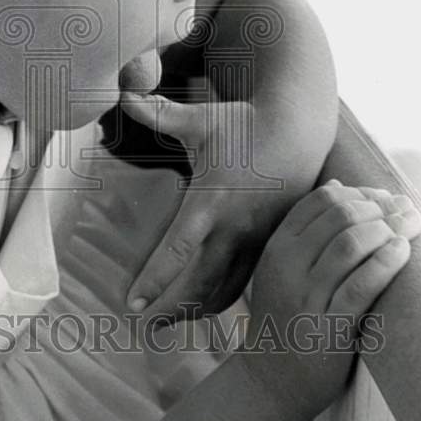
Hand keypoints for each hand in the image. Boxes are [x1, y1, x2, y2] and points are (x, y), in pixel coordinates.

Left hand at [120, 92, 291, 318]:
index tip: (131, 304)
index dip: (154, 281)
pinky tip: (207, 308)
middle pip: (201, 285)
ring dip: (198, 310)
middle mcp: (235, 228)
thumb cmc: (242, 124)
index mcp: (211, 202)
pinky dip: (225, 298)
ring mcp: (257, 239)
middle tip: (143, 329)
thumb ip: (157, 113)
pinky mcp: (271, 243)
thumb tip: (122, 91)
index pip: (177, 252)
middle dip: (172, 311)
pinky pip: (246, 280)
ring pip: (227, 290)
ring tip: (169, 325)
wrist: (298, 130)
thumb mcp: (199, 119)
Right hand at [239, 179, 420, 415]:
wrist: (271, 379)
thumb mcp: (282, 267)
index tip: (384, 197)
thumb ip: (305, 230)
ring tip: (409, 227)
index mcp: (276, 247)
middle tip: (405, 209)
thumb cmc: (285, 316)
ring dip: (387, 229)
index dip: (359, 193)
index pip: (320, 201)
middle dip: (379, 207)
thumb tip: (338, 186)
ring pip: (350, 245)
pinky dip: (385, 263)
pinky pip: (360, 286)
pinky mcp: (327, 327)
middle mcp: (287, 266)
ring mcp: (306, 296)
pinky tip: (402, 252)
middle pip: (339, 217)